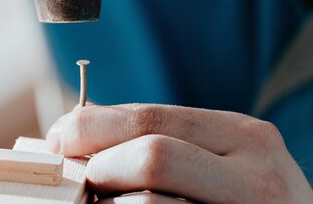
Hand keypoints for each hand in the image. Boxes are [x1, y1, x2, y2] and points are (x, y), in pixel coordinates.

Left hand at [46, 104, 312, 202]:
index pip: (149, 117)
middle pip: (150, 153)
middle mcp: (255, 173)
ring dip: (110, 202)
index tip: (57, 137)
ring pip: (150, 203)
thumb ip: (166, 139)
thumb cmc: (253, 202)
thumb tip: (82, 124)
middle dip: (97, 162)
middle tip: (74, 175)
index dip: (91, 126)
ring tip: (100, 203)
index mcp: (244, 135)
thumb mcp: (224, 161)